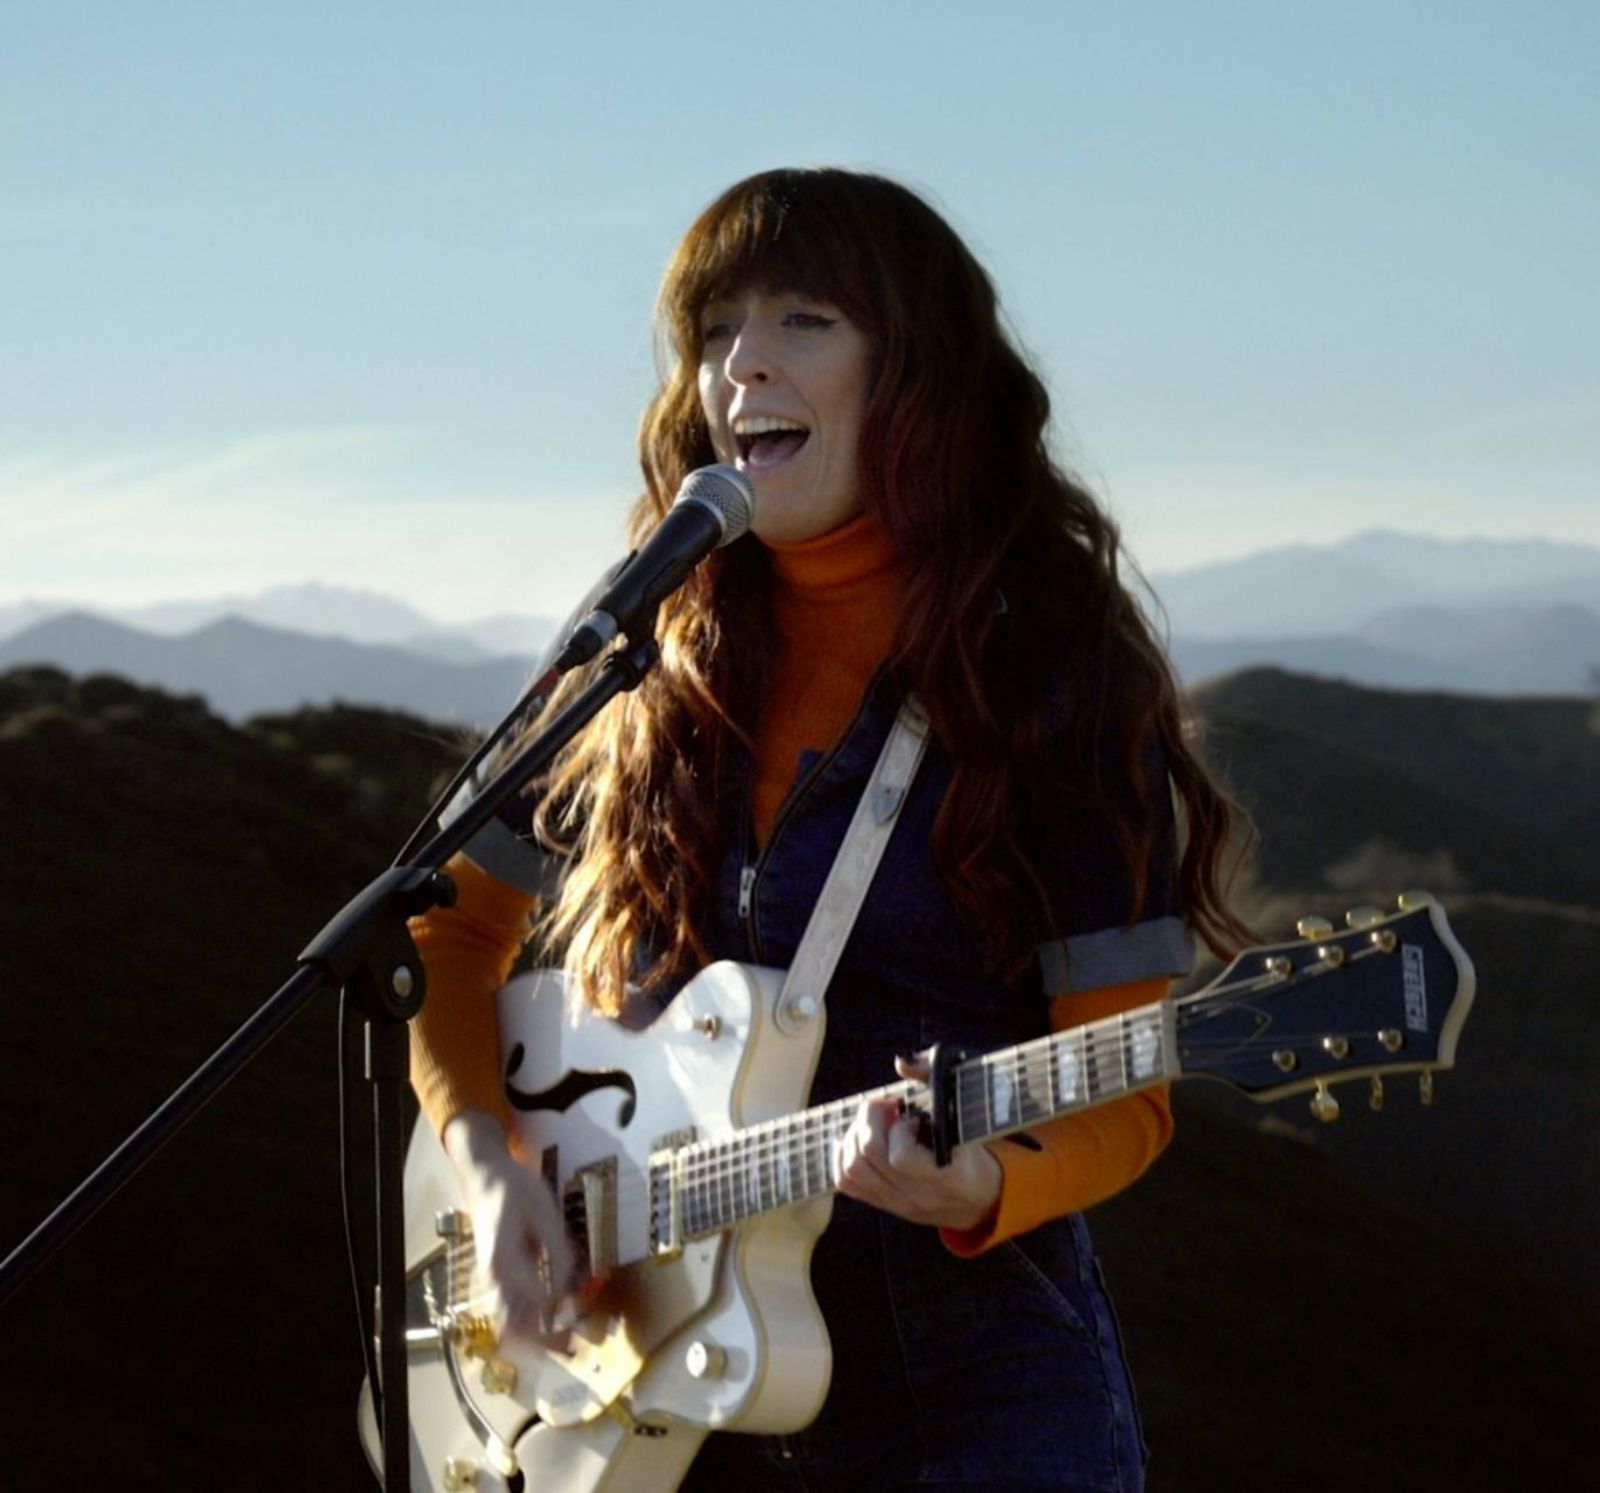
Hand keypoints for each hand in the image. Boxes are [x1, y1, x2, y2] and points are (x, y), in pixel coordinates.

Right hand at [442, 1110, 578, 1343]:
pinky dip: (527, 1323)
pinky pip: (508, 1311)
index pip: (538, 1302)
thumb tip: (568, 1289)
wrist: (484, 1177)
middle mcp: (494, 1280)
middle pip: (515, 1327)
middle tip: (574, 1348)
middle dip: (544, 1342)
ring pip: (509, 1324)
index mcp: (505, 1264)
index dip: (562, 1313)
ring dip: (535, 1337)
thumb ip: (557, 1252)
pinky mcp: (496, 1278)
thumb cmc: (516, 1189)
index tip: (584, 1317)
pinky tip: (550, 1322)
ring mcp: (492, 1281)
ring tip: (566, 1343)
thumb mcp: (544, 1214)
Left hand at [833, 1055, 1001, 1230]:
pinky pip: (845, 1182)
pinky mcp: (883, 1204)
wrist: (978, 1197)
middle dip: (869, 1119)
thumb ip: (935, 1078)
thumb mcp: (965, 1111)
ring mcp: (898, 1202)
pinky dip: (843, 1154)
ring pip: (852, 1169)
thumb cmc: (970, 1146)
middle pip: (869, 1156)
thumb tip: (902, 1062)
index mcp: (947, 1175)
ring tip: (874, 1123)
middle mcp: (918, 1194)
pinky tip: (858, 1137)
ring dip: (855, 1135)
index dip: (899, 1129)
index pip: (901, 1157)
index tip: (912, 1116)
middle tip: (886, 1108)